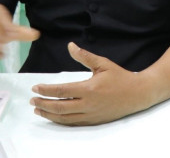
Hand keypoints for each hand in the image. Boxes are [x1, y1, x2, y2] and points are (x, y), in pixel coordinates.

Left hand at [30, 42, 150, 125]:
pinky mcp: (93, 121)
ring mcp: (90, 114)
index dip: (46, 90)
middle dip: (43, 104)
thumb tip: (70, 46)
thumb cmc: (120, 77)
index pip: (61, 91)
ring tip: (38, 109)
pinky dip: (60, 121)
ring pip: (64, 118)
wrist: (137, 94)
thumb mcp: (103, 64)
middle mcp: (88, 104)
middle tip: (32, 100)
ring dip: (49, 114)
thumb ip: (85, 56)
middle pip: (59, 107)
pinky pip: (72, 123)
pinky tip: (54, 116)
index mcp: (89, 88)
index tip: (35, 88)